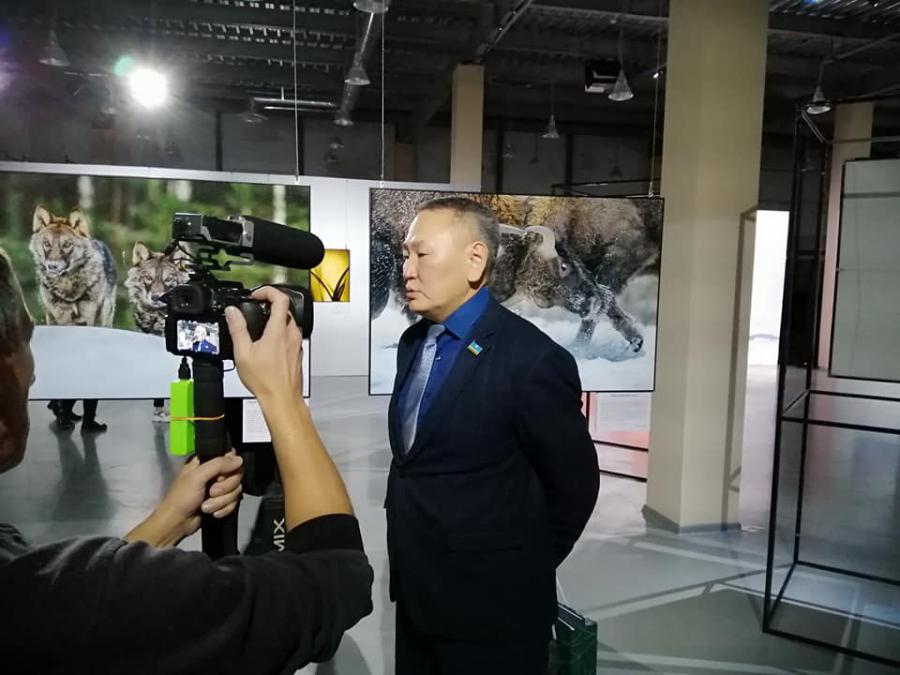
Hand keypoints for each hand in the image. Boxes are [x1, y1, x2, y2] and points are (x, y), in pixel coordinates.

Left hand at [125, 451, 243, 546]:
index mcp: (205, 462)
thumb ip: (218, 464)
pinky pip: (234, 502)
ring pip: (236, 490)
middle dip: (225, 488)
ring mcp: (218, 487)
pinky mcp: (222, 501)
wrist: (177, 523)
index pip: (229, 457)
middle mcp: (213, 473)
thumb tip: (238, 460)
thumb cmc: (180, 499)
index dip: (229, 467)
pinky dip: (224, 509)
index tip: (219, 476)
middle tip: (210, 492)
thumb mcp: (196, 477)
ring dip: (221, 501)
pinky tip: (212, 512)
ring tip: (206, 505)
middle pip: (236, 475)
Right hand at [225, 286, 302, 402]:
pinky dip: (279, 332)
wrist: (282, 398)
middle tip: (256, 308)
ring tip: (259, 326)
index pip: (281, 298)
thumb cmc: (266, 380)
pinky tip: (267, 343)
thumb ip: (238, 329)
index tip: (256, 295)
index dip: (268, 291)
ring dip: (275, 319)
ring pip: (289, 322)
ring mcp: (296, 343)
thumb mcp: (243, 353)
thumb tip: (232, 312)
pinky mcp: (297, 352)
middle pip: (285, 309)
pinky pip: (290, 335)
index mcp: (279, 331)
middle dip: (270, 305)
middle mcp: (291, 334)